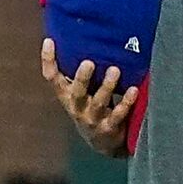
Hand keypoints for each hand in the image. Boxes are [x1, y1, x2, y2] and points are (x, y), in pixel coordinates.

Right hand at [41, 40, 138, 159]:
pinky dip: (126, 102)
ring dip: (107, 86)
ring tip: (115, 70)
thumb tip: (85, 39)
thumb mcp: (81, 93)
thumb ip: (80, 74)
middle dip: (81, 78)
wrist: (102, 143)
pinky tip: (134, 90)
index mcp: (67, 96)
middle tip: (88, 62)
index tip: (49, 41)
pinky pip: (118, 114)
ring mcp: (93, 119)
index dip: (48, 61)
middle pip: (77, 92)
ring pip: (99, 102)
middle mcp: (77, 107)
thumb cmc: (91, 108)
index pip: (52, 78)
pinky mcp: (109, 128)